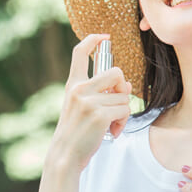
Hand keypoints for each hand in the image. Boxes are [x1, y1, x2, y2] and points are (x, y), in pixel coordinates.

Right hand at [49, 33, 132, 173]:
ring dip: (122, 113)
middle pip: (115, 72)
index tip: (104, 36)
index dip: (93, 40)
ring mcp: (89, 101)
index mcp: (73, 84)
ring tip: (110, 125)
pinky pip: (124, 110)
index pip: (79, 53)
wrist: (65, 155)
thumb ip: (102, 93)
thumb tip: (126, 84)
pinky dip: (122, 122)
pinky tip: (112, 131)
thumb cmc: (76, 132)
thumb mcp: (83, 107)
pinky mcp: (99, 114)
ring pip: (123, 97)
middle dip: (122, 89)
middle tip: (115, 105)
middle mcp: (79, 89)